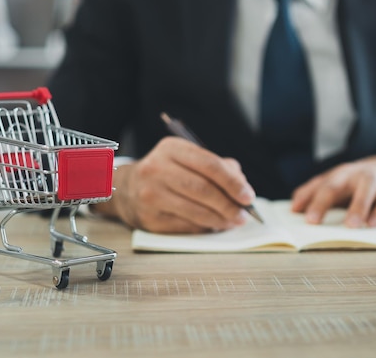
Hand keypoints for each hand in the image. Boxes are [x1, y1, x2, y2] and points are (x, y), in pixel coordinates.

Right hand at [93, 137, 255, 232]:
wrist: (127, 189)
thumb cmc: (168, 172)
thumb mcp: (187, 159)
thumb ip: (217, 167)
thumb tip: (242, 187)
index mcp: (171, 149)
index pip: (209, 164)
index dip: (232, 182)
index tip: (248, 196)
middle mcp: (157, 169)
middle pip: (203, 189)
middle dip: (229, 204)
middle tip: (244, 215)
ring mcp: (150, 195)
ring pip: (196, 211)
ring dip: (220, 219)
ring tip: (233, 221)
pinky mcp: (149, 218)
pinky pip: (185, 226)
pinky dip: (205, 227)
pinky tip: (214, 225)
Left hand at [290, 155, 375, 227]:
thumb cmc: (353, 181)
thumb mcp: (330, 182)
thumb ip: (311, 194)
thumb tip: (294, 209)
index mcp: (345, 173)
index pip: (330, 185)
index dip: (319, 202)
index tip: (311, 221)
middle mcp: (370, 173)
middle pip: (366, 182)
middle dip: (359, 203)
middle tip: (351, 225)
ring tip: (374, 225)